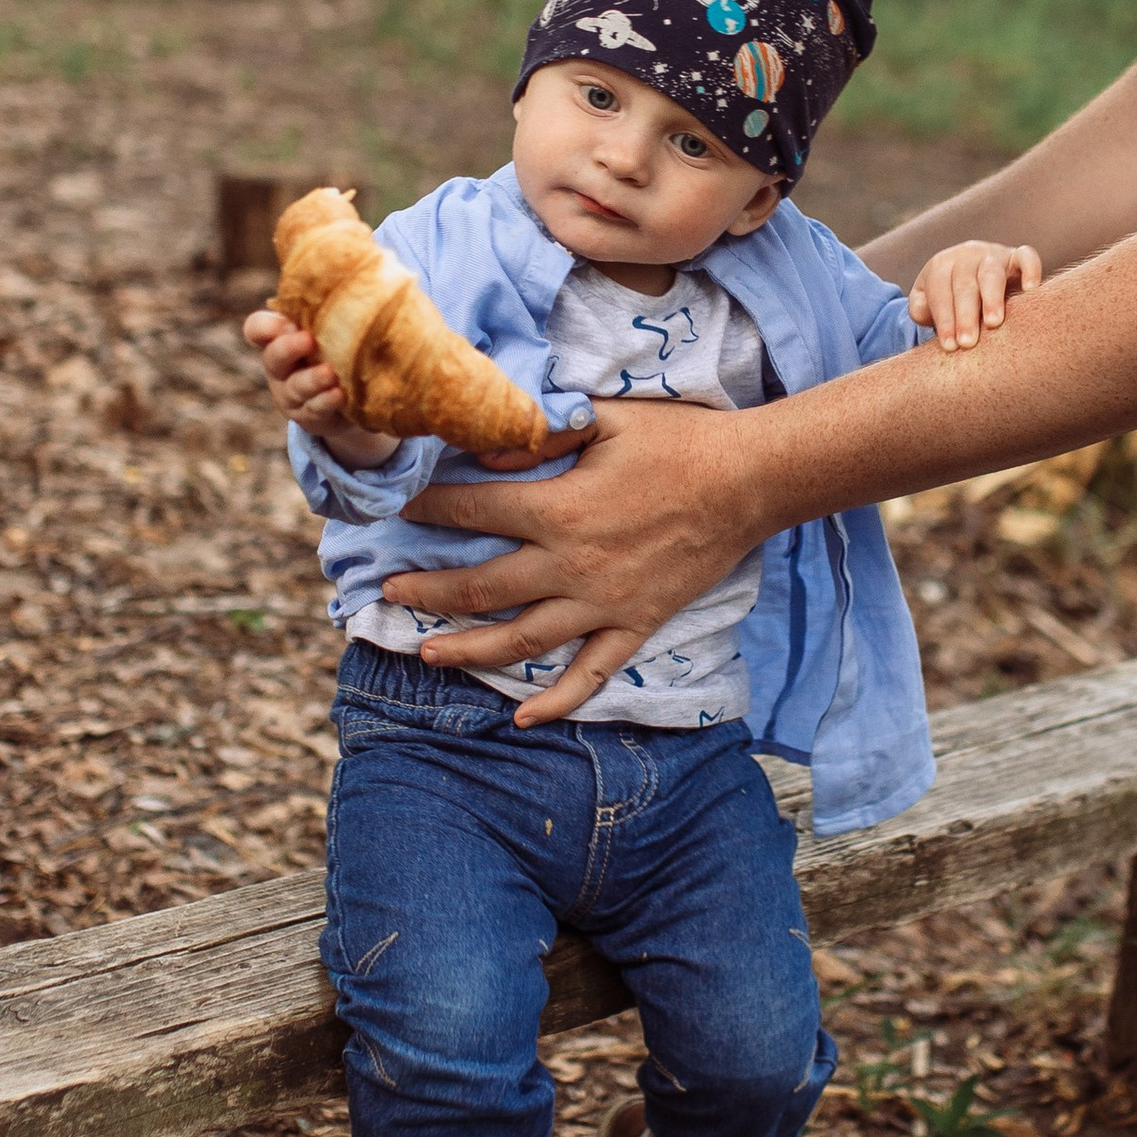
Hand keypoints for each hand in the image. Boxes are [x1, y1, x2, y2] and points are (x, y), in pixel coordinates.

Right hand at [241, 306, 399, 468]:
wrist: (356, 395)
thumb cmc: (341, 348)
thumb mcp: (334, 326)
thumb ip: (334, 304)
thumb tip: (364, 265)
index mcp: (281, 340)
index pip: (257, 329)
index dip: (264, 327)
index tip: (287, 322)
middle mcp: (281, 368)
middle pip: (273, 358)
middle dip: (288, 348)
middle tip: (307, 339)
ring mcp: (294, 395)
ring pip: (296, 387)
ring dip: (312, 380)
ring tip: (330, 373)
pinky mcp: (312, 418)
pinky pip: (315, 411)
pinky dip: (326, 402)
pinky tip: (340, 394)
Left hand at [383, 399, 763, 724]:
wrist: (748, 482)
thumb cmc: (677, 441)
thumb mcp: (606, 418)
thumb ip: (542, 435)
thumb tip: (485, 450)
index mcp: (559, 510)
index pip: (472, 512)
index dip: (426, 511)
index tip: (393, 511)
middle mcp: (573, 566)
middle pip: (482, 588)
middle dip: (427, 592)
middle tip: (387, 593)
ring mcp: (604, 604)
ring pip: (522, 641)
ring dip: (469, 650)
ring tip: (426, 654)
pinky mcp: (636, 625)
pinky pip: (591, 673)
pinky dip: (557, 701)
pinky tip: (523, 718)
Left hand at [909, 239, 1042, 351]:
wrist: (974, 274)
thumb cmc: (949, 298)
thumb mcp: (928, 301)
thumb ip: (921, 309)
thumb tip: (927, 315)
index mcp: (941, 265)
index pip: (940, 291)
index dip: (944, 319)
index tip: (950, 346)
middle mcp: (966, 255)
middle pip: (964, 284)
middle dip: (965, 315)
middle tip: (968, 342)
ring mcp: (994, 254)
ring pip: (992, 273)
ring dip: (992, 298)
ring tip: (993, 323)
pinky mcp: (1018, 256)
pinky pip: (1027, 257)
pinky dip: (1030, 270)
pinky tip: (1031, 291)